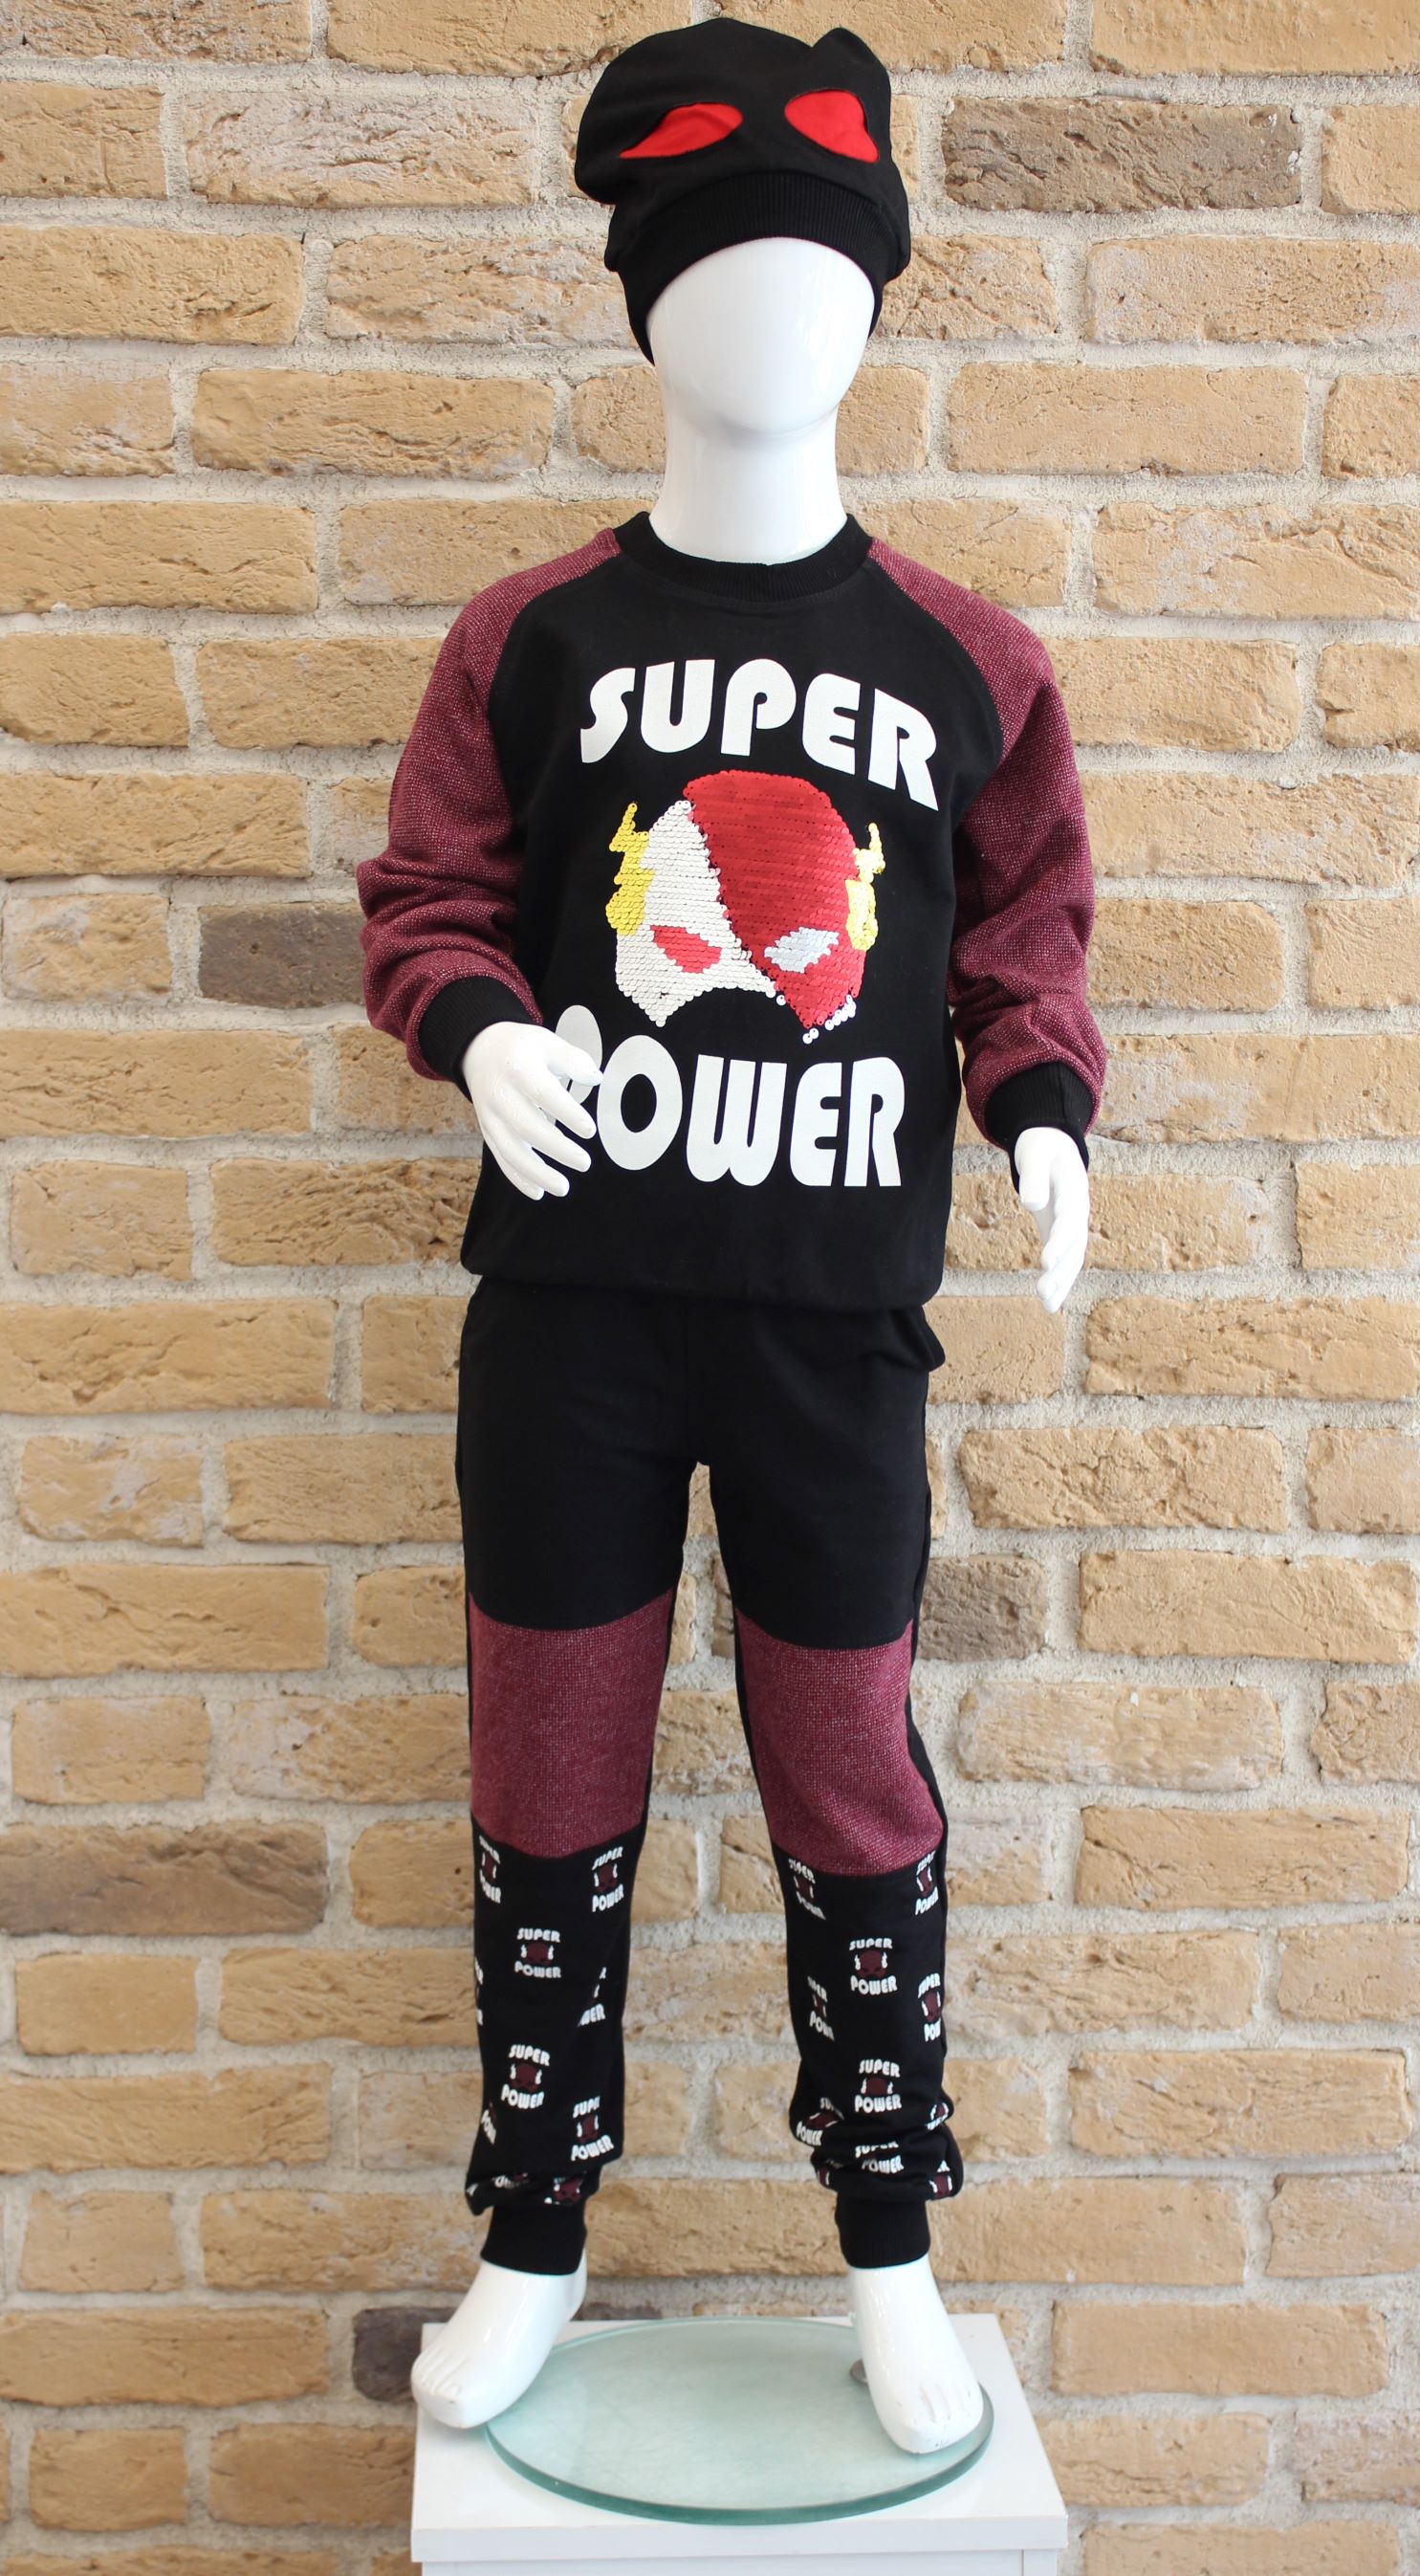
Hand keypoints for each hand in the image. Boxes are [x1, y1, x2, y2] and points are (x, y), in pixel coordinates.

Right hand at [462, 1023, 600, 1201]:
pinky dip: (518, 1179)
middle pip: (527, 1127)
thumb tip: (596, 1079)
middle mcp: (500, 1094)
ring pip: (511, 1150)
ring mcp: (490, 1116)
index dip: (567, 1113)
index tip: (590, 1130)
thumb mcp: (547, 1041)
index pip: (543, 1094)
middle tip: (585, 1163)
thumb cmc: (521, 1048)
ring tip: (564, 1187)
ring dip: (537, 1173)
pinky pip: (501, 1159)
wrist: (478, 1051)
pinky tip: (539, 1193)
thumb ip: (573, 1060)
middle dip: (557, 1149)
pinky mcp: (487, 1132)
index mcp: (518, 1068)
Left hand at [1014, 1127, 1088, 1312]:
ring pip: (1072, 1258)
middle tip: (1044, 1292)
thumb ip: (1033, 1177)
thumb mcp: (1034, 1153)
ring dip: (1061, 1282)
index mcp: (1074, 1189)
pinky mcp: (1062, 1234)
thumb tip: (1030, 1204)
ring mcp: (1073, 1224)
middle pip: (1074, 1245)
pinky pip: (1065, 1261)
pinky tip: (1050, 1305)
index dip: (1060, 1241)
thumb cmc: (1041, 1147)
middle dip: (1060, 1270)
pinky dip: (1059, 1282)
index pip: (1068, 1219)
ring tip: (1046, 1305)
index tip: (1046, 1262)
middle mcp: (1078, 1211)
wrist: (1054, 1144)